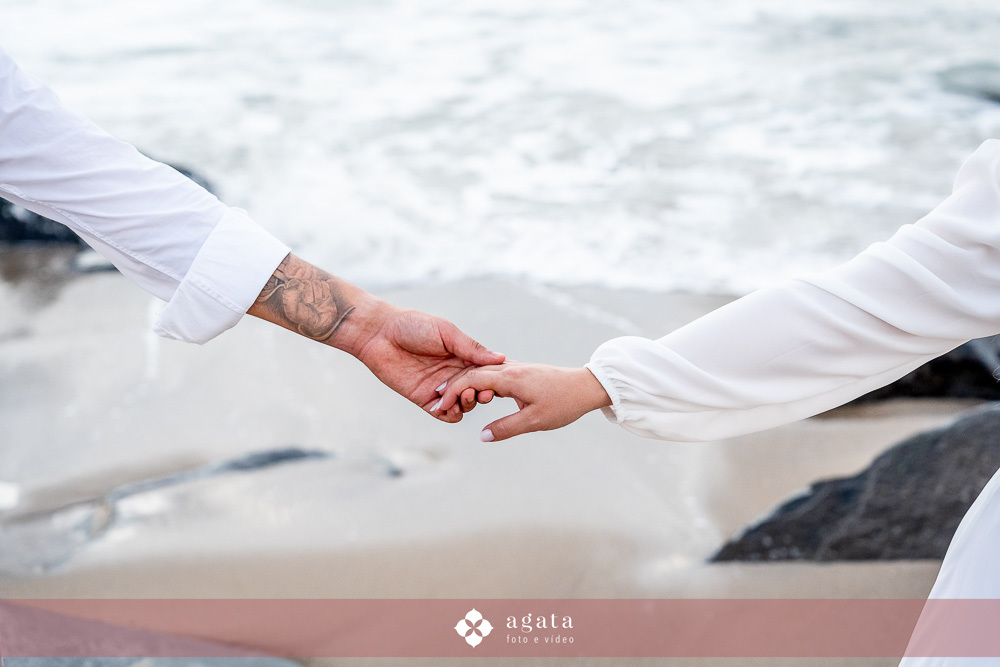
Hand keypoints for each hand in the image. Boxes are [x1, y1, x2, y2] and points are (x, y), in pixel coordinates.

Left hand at [355, 304, 502, 421]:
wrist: (379, 333)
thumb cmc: (413, 325)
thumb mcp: (446, 333)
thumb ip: (471, 348)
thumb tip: (500, 358)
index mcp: (462, 356)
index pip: (485, 373)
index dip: (493, 380)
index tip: (496, 382)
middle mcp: (454, 373)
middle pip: (477, 391)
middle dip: (481, 394)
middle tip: (479, 392)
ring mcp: (440, 387)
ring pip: (463, 405)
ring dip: (466, 405)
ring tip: (462, 398)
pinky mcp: (424, 398)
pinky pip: (443, 413)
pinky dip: (449, 414)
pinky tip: (446, 407)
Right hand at [434, 362, 611, 439]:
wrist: (587, 386)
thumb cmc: (563, 404)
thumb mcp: (535, 421)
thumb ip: (506, 428)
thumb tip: (482, 436)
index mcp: (511, 378)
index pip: (472, 379)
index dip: (452, 392)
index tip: (439, 405)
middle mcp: (511, 368)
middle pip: (473, 372)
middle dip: (452, 386)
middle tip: (437, 402)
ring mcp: (516, 368)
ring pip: (483, 371)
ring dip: (465, 383)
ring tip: (452, 399)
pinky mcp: (522, 372)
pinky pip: (494, 373)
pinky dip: (480, 381)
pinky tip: (477, 392)